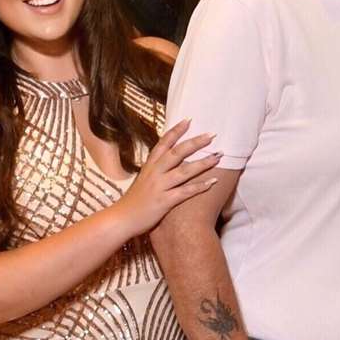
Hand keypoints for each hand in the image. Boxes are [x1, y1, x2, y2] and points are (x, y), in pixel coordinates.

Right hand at [115, 121, 218, 236]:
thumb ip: (154, 170)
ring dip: (203, 163)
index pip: (163, 143)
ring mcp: (160, 186)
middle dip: (195, 143)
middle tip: (212, 135)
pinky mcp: (164, 201)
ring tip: (218, 156)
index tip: (188, 120)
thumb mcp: (142, 180)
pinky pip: (185, 192)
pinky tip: (213, 182)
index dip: (176, 131)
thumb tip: (165, 162)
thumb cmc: (133, 201)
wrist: (121, 219)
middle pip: (177, 153)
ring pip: (184, 171)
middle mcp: (154, 173)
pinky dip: (200, 186)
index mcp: (149, 166)